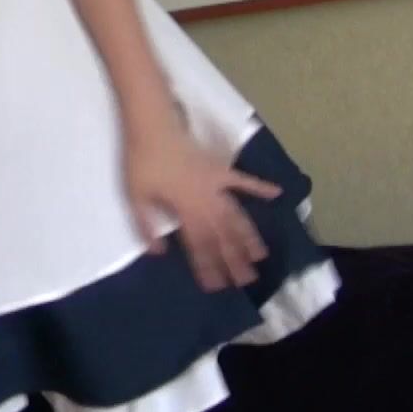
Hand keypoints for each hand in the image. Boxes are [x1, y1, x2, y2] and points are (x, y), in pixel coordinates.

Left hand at [122, 113, 280, 291]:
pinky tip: (277, 193)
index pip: (199, 245)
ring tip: (260, 255)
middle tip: (247, 280)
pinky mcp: (220, 168)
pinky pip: (244, 180)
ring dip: (249, 236)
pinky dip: (260, 187)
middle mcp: (206, 201)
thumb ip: (146, 225)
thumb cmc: (140, 161)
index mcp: (185, 210)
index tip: (216, 285)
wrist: (152, 125)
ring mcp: (216, 184)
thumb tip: (159, 252)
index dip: (207, 266)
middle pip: (223, 235)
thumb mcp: (135, 197)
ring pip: (237, 215)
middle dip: (234, 260)